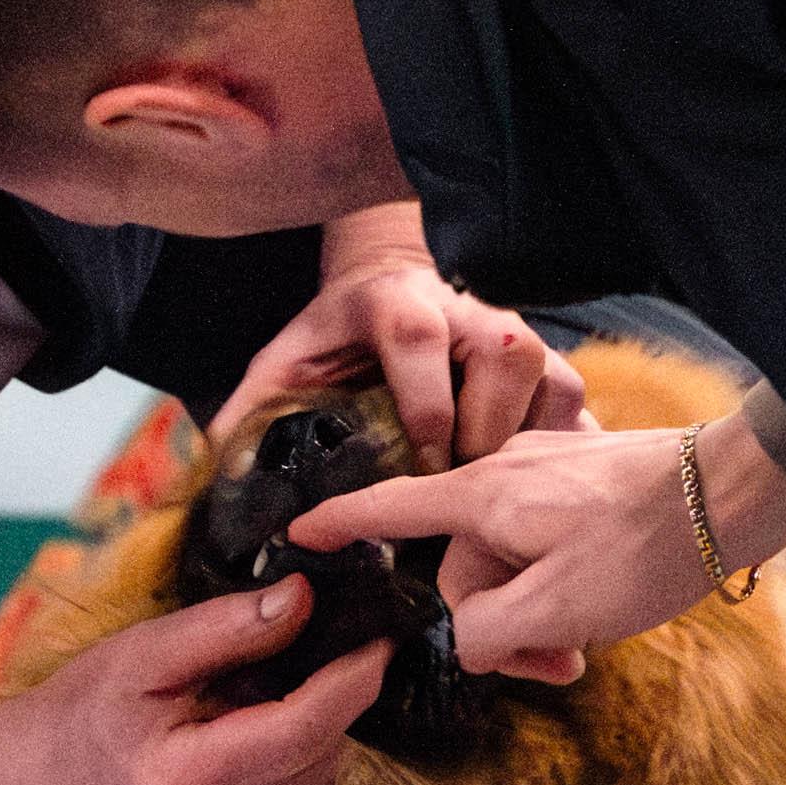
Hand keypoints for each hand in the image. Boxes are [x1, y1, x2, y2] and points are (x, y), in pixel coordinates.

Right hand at [0, 587, 386, 784]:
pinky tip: (241, 752)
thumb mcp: (138, 657)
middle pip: (326, 757)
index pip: (309, 727)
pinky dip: (289, 774)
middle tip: (301, 656)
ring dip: (310, 738)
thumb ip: (225, 629)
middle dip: (330, 701)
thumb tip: (305, 600)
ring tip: (252, 706)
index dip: (354, 676)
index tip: (378, 634)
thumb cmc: (71, 722)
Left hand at [211, 200, 587, 469]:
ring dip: (529, 440)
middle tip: (464, 490)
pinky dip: (560, 446)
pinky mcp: (544, 358)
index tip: (422, 463)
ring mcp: (512, 330)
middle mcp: (465, 309)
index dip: (424, 403)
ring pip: (550, 374)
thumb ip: (249, 416)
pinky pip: (574, 399)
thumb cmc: (333, 340)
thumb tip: (212, 484)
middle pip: (505, 353)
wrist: (386, 290)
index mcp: (394, 301)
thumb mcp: (283, 366)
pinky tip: (536, 489)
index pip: (416, 337)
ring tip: (499, 494)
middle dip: (488, 428)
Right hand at [291, 404, 785, 683]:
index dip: (340, 525)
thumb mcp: (557, 610)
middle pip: (464, 565)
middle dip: (497, 625)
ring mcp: (547, 473)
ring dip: (538, 613)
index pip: (390, 509)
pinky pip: (545, 540)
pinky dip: (561, 584)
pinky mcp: (585, 480)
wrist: (736, 493)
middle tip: (555, 669)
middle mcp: (505, 474)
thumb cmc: (646, 547)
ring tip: (586, 648)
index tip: (301, 533)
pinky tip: (602, 611)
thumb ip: (487, 633)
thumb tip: (467, 640)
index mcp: (483, 498)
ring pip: (511, 559)